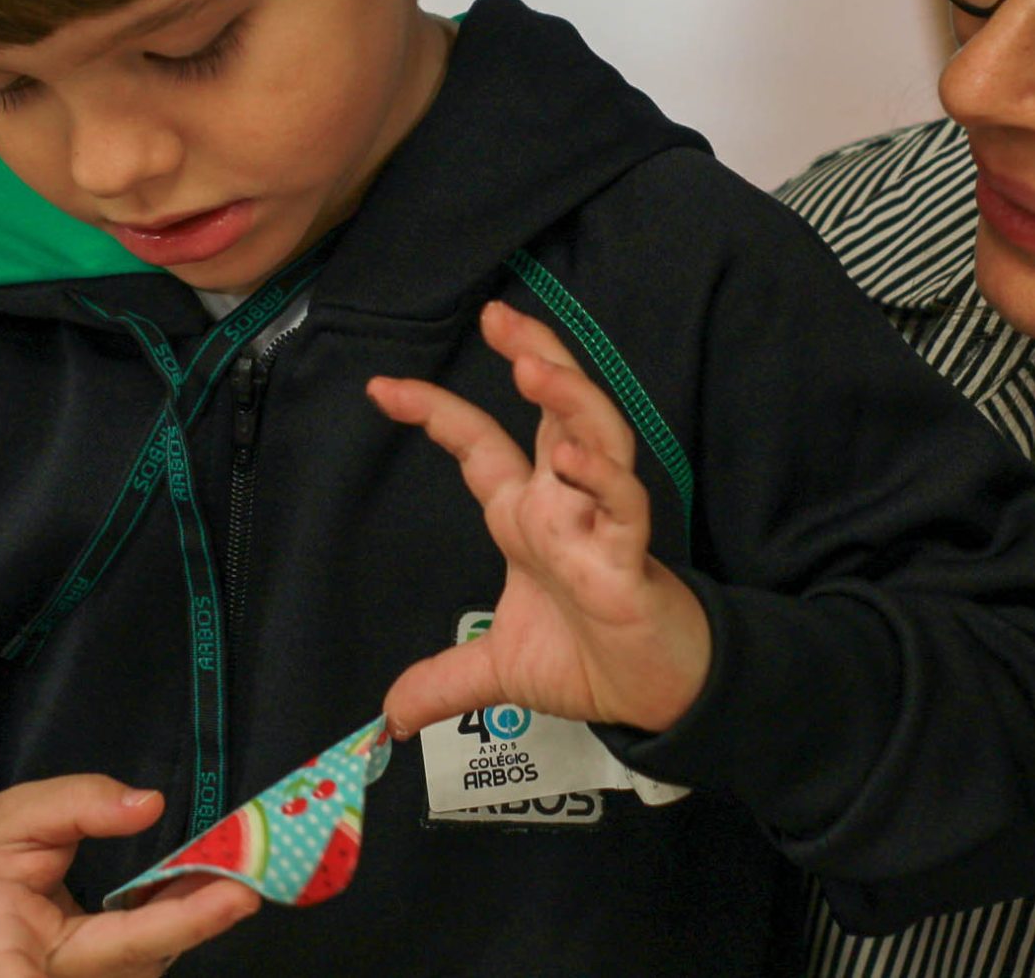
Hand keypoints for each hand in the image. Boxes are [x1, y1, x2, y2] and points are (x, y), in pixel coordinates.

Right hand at [0, 776, 258, 976]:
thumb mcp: (19, 813)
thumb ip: (81, 804)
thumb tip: (150, 806)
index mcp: (1, 937)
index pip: (17, 972)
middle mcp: (44, 974)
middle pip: (124, 959)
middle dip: (186, 924)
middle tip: (243, 883)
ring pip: (145, 960)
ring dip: (194, 917)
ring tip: (236, 869)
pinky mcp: (101, 976)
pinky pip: (149, 953)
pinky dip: (184, 917)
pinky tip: (215, 882)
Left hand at [367, 300, 711, 736]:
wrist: (654, 698)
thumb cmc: (592, 660)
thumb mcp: (498, 669)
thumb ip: (443, 681)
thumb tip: (389, 718)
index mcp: (529, 514)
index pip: (480, 446)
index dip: (435, 412)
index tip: (380, 388)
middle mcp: (564, 503)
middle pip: (553, 409)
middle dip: (531, 355)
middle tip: (497, 316)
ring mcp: (600, 522)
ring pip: (594, 437)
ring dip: (568, 399)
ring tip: (531, 367)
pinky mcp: (632, 555)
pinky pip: (622, 504)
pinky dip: (602, 477)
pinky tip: (576, 458)